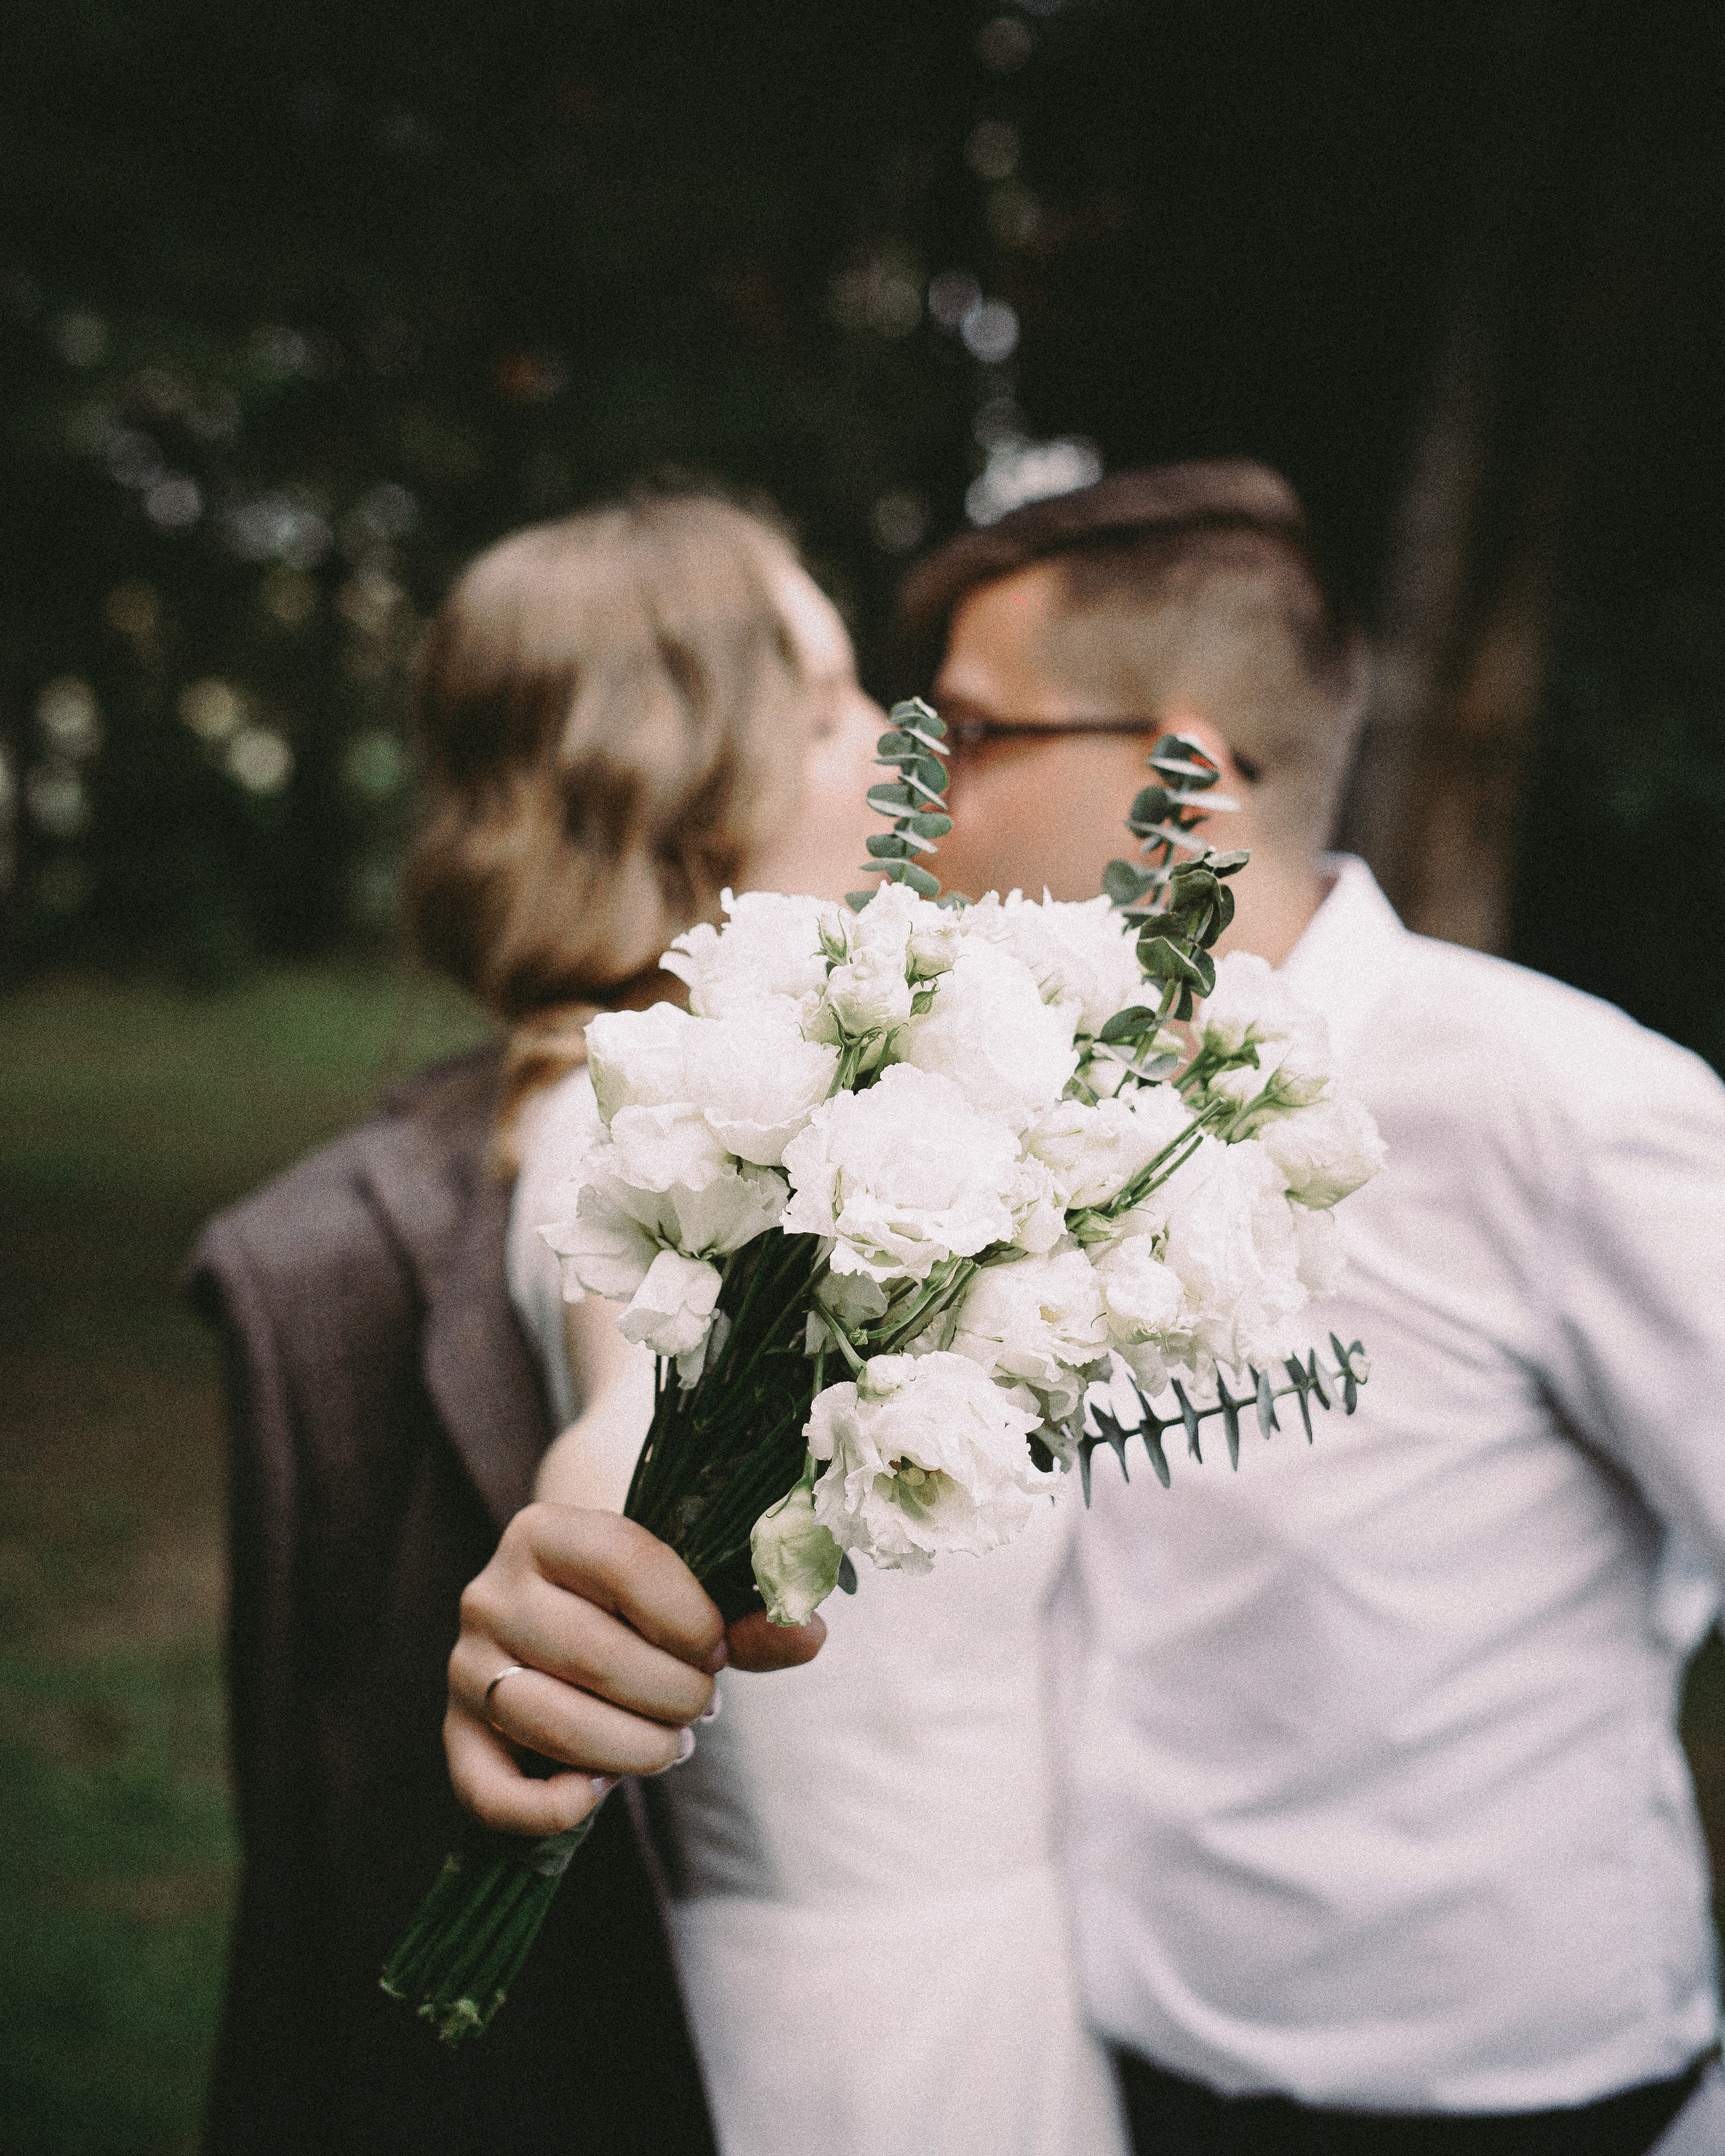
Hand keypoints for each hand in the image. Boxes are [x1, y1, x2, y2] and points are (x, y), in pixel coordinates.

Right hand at [445, 1503, 826, 1836]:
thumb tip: (808, 1634)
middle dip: (672, 1695)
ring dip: (631, 1750)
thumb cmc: (639, 1606)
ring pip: (550, 1721)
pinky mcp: (456, 1733)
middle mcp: (492, 1590)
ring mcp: (466, 1663)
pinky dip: (550, 1808)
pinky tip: (598, 1794)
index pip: (627, 1564)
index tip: (720, 1650)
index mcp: (548, 1529)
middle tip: (702, 1706)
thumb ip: (750, 1616)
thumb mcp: (690, 1596)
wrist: (562, 1620)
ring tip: (670, 1746)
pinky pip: (489, 1791)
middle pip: (593, 1653)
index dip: (691, 1620)